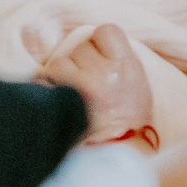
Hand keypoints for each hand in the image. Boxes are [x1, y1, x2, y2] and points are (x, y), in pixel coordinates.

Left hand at [37, 23, 157, 144]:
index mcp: (128, 67)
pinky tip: (59, 100)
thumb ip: (121, 63)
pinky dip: (49, 88)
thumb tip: (98, 44)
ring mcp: (83, 85)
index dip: (98, 42)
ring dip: (63, 75)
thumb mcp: (138, 88)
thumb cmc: (128, 122)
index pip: (106, 32)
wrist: (115, 154)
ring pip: (61, 62)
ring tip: (75, 94)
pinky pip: (48, 80)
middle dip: (80, 62)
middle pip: (81, 47)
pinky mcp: (64, 99)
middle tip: (89, 84)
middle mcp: (106, 72)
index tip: (99, 55)